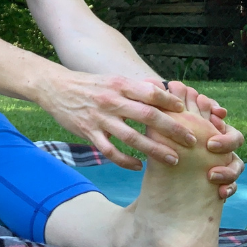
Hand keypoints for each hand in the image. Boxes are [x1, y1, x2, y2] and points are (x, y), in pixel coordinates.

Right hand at [36, 70, 197, 170]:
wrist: (54, 87)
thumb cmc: (88, 85)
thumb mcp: (111, 79)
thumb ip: (134, 88)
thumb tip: (163, 92)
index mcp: (119, 85)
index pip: (151, 92)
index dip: (171, 103)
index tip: (187, 113)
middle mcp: (111, 100)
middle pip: (147, 116)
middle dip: (172, 129)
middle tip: (191, 141)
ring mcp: (99, 118)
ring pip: (131, 138)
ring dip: (154, 150)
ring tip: (173, 160)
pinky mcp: (88, 132)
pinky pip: (110, 151)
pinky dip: (125, 161)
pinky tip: (138, 167)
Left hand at [164, 81, 244, 199]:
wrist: (160, 168)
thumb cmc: (160, 136)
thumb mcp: (161, 121)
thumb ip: (163, 103)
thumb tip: (156, 82)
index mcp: (205, 125)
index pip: (221, 117)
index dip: (220, 116)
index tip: (214, 117)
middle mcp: (217, 143)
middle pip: (235, 138)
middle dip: (227, 141)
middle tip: (210, 145)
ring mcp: (220, 162)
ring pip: (237, 164)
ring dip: (229, 170)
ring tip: (211, 175)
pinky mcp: (218, 181)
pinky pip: (231, 186)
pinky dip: (229, 189)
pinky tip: (220, 194)